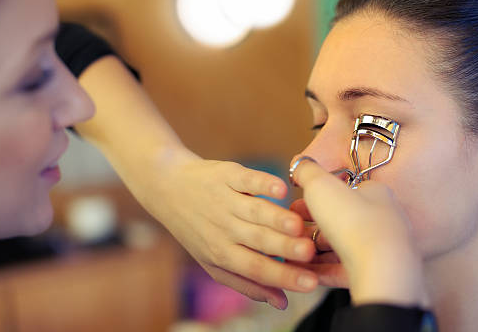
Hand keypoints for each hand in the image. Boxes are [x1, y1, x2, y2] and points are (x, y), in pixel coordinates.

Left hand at [73, 56, 317, 308]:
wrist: (167, 186)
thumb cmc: (197, 229)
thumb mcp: (214, 262)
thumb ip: (248, 283)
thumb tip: (282, 303)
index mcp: (221, 253)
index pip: (255, 269)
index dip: (283, 277)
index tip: (310, 283)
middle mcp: (223, 228)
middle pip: (257, 240)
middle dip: (284, 247)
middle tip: (309, 252)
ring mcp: (224, 200)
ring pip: (254, 211)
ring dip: (277, 218)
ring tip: (298, 225)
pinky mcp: (226, 174)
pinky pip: (246, 179)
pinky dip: (263, 183)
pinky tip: (280, 189)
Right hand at [290, 159, 427, 306]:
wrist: (380, 267)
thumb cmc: (354, 220)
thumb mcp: (321, 184)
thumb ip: (308, 171)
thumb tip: (300, 163)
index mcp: (376, 193)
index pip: (343, 191)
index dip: (317, 197)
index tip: (296, 205)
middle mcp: (384, 219)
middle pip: (341, 220)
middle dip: (314, 225)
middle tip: (292, 230)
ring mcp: (382, 248)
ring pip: (342, 246)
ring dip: (315, 249)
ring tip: (294, 252)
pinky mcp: (378, 273)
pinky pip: (344, 270)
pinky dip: (323, 271)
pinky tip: (305, 272)